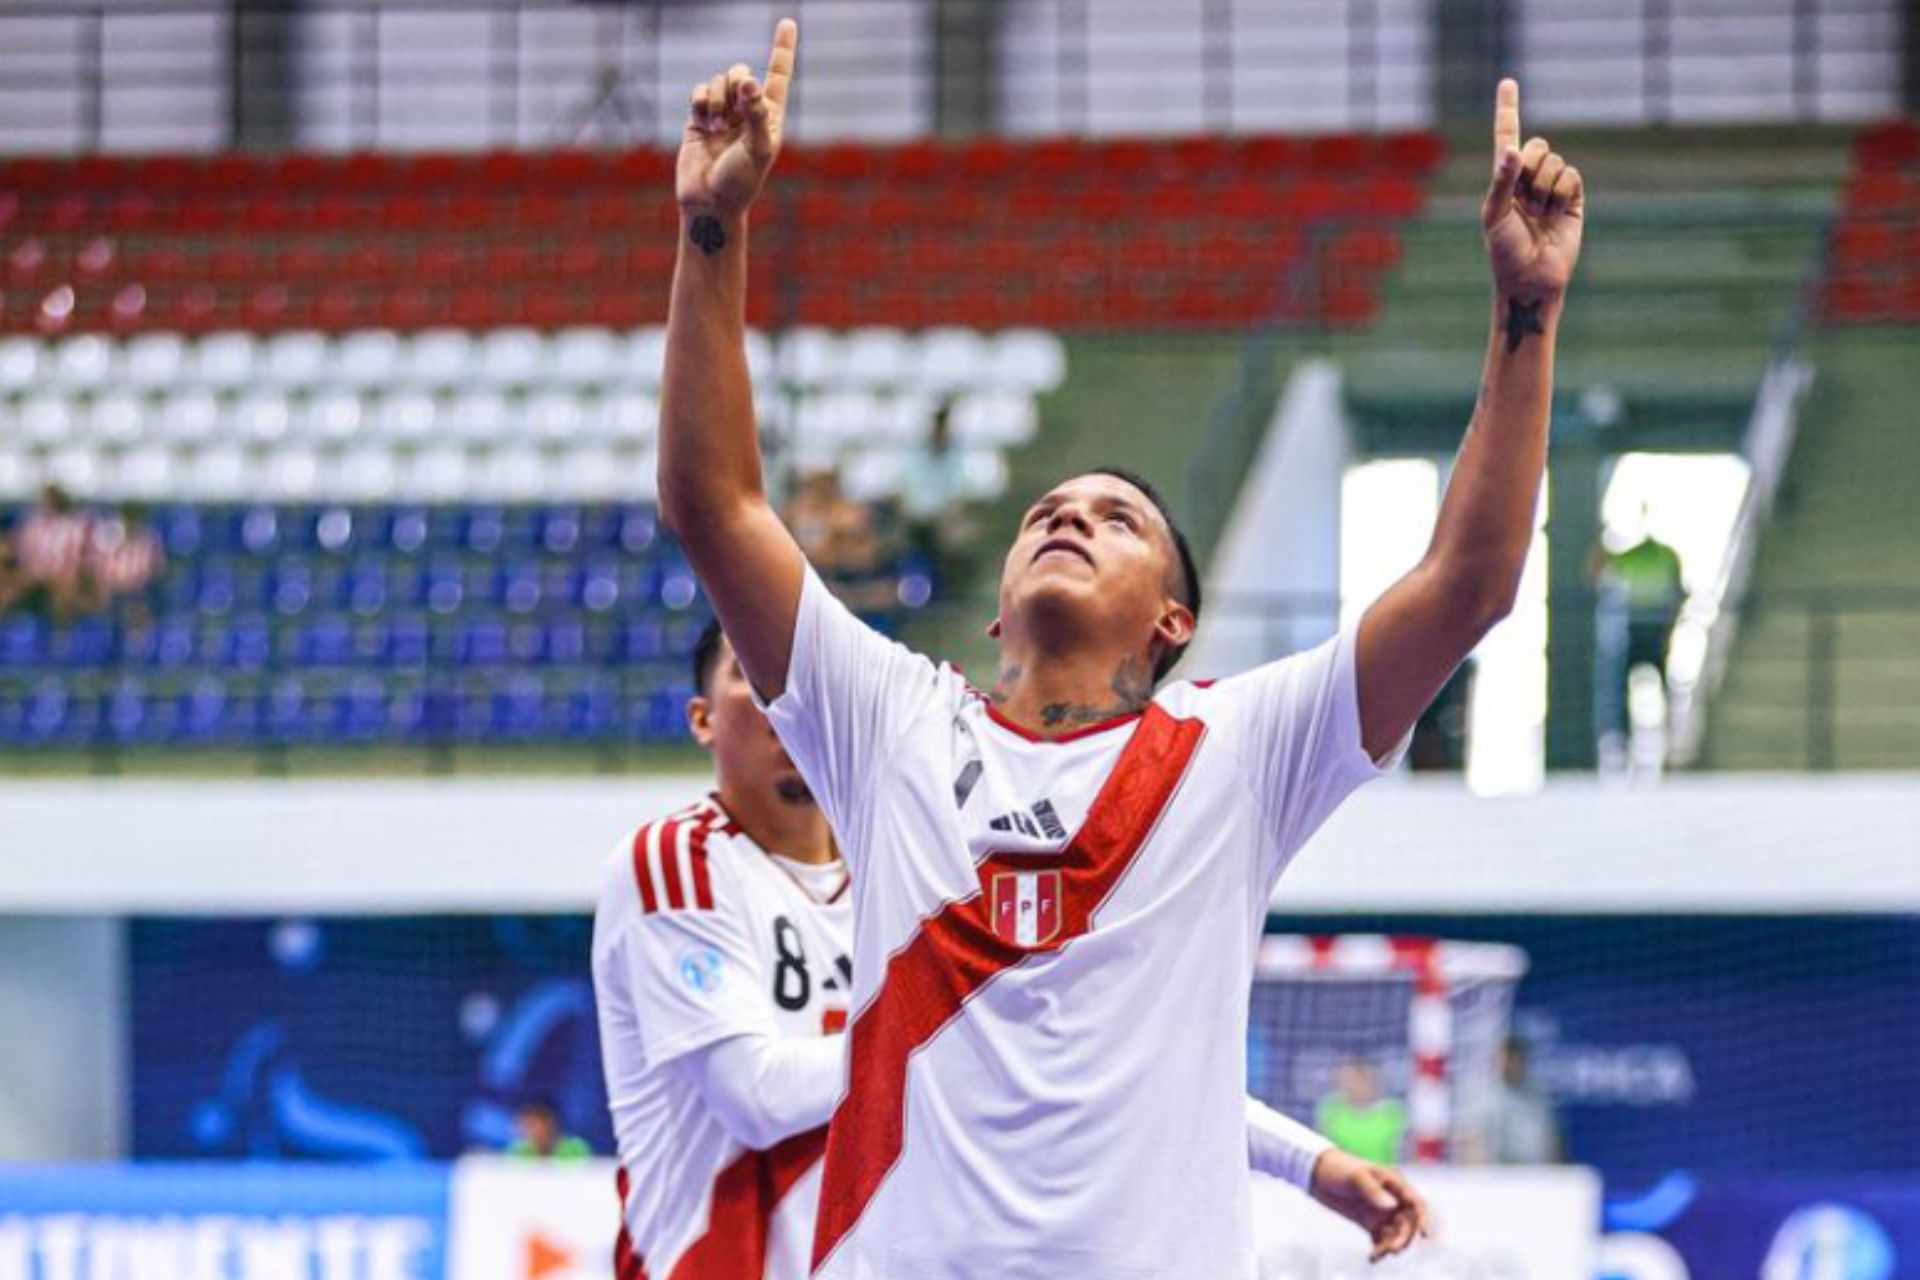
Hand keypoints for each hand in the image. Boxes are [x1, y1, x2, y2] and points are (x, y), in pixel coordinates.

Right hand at [677, 18, 797, 217]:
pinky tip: (702, 124)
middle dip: (737, 80)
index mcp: (770, 117)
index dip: (782, 49)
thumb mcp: (758, 149)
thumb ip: (756, 113)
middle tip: (736, 101)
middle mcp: (747, 112)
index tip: (788, 22)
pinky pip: (699, 92)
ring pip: (718, 82)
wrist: (709, 203)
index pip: (778, 76)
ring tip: (715, 128)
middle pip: (742, 72)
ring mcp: (722, 114)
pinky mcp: (698, 118)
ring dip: (715, 101)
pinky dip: (700, 103)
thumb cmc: (740, 182)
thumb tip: (749, 81)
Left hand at [1308, 1149, 1431, 1262]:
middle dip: (1403, 1238)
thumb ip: (1373, 1191)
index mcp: (1395, 1184)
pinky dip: (1379, 1249)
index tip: (1424, 1236)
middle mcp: (1393, 1199)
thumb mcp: (1356, 1177)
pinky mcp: (1370, 1222)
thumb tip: (1391, 1208)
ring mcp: (1382, 1212)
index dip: (1424, 1220)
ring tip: (1377, 1254)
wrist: (1317, 1173)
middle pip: (1408, 1224)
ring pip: (1396, 1234)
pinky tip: (1372, 1257)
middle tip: (1392, 1249)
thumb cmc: (1339, 1168)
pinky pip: (1381, 1239)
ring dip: (1391, 1246)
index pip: (1417, 1204)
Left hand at [1482, 78, 1583, 301]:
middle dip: (1530, 167)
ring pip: (1555, 161)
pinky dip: (1561, 194)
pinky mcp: (1573, 198)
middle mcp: (1527, 178)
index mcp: (1503, 179)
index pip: (1507, 136)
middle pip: (1538, 145)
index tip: (1508, 82)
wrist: (1531, 278)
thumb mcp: (1495, 214)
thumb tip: (1513, 148)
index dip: (1508, 108)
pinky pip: (1571, 176)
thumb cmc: (1504, 250)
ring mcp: (1551, 187)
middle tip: (1524, 200)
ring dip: (1544, 188)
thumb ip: (1502, 180)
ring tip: (1538, 215)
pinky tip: (1555, 215)